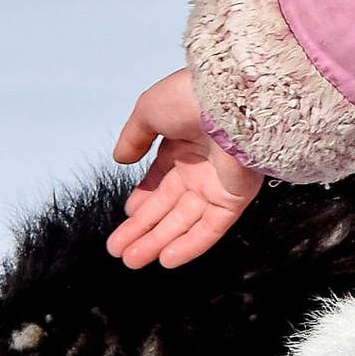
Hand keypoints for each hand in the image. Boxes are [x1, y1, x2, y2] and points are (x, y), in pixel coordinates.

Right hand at [108, 72, 265, 267]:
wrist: (232, 96)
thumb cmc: (192, 95)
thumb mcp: (149, 111)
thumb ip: (134, 138)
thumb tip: (120, 158)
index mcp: (182, 143)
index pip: (160, 179)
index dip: (143, 199)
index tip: (127, 215)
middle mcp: (200, 166)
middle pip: (168, 206)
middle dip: (143, 229)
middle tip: (119, 249)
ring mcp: (217, 183)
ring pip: (185, 221)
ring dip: (158, 242)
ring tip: (131, 260)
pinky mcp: (234, 197)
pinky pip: (211, 227)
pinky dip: (190, 244)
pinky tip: (166, 259)